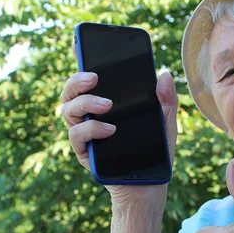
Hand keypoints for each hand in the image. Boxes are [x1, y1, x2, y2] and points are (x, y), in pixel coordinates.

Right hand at [60, 69, 177, 205]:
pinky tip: (108, 129)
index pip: (89, 80)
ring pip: (68, 110)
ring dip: (85, 103)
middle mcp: (91, 116)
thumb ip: (166, 100)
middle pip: (70, 92)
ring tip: (107, 105)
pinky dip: (91, 129)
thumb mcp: (166, 124)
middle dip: (77, 80)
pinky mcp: (85, 154)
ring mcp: (86, 134)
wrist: (149, 187)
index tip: (79, 44)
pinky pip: (76, 136)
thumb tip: (164, 75)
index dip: (80, 60)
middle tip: (94, 78)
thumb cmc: (155, 154)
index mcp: (107, 104)